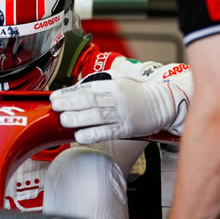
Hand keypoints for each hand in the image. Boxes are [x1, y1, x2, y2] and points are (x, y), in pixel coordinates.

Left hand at [50, 73, 186, 143]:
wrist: (164, 103)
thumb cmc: (139, 93)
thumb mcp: (120, 82)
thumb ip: (100, 86)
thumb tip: (76, 90)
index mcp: (113, 86)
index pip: (88, 89)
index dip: (70, 93)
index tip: (56, 96)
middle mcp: (117, 99)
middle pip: (90, 101)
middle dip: (70, 103)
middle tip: (55, 106)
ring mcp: (122, 115)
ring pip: (97, 116)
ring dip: (78, 119)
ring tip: (64, 120)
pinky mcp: (126, 129)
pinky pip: (107, 132)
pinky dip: (93, 134)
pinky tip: (80, 136)